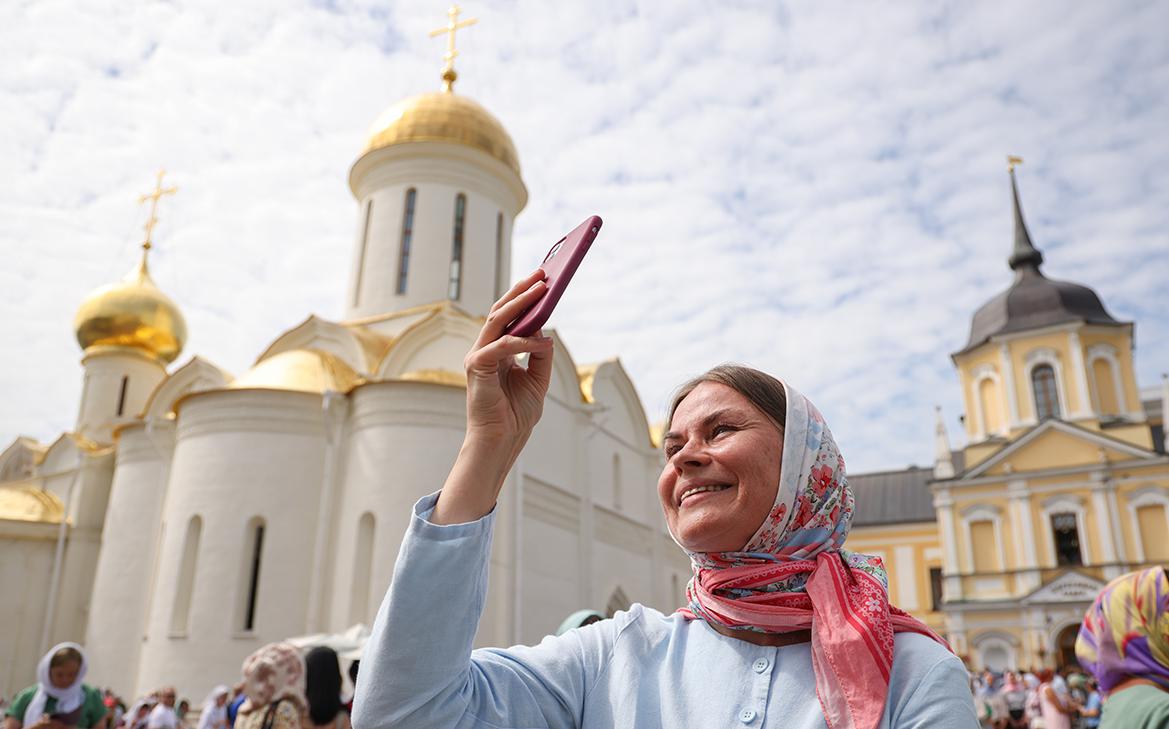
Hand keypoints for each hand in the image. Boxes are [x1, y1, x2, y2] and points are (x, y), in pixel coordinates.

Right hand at [431, 269, 553, 523]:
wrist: (502, 441)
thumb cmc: (516, 415)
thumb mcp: (538, 380)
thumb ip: (540, 355)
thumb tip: (546, 330)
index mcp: (498, 350)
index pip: (509, 315)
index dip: (524, 296)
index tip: (543, 279)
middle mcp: (485, 349)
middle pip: (501, 310)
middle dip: (522, 290)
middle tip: (543, 274)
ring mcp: (478, 356)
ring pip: (497, 319)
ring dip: (520, 302)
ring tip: (542, 289)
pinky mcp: (477, 367)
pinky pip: (502, 346)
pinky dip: (522, 342)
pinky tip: (541, 340)